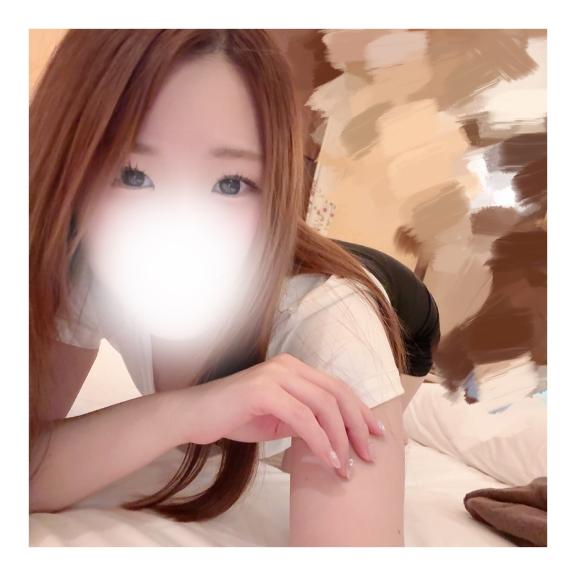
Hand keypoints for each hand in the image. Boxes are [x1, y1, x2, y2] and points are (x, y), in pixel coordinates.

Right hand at [177, 353, 386, 478]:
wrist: (194, 415)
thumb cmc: (234, 416)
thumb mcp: (277, 417)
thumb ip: (304, 418)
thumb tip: (333, 436)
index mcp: (294, 368)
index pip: (337, 387)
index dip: (360, 411)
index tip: (376, 434)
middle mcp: (288, 365)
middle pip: (337, 394)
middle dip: (358, 426)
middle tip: (368, 454)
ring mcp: (276, 375)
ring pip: (324, 406)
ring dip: (341, 439)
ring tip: (346, 466)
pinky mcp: (264, 390)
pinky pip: (303, 418)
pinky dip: (320, 442)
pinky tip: (328, 460)